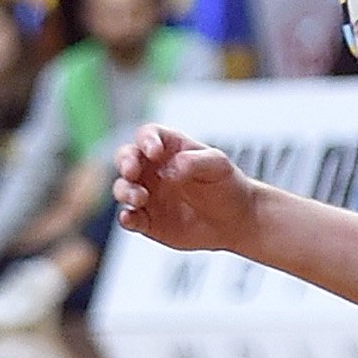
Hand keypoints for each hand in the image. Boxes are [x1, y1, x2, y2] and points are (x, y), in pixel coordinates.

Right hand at [110, 122, 258, 251]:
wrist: (234, 221)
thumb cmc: (227, 185)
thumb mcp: (219, 166)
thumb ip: (196, 162)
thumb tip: (173, 167)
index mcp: (168, 148)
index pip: (148, 136)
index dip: (146, 141)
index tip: (155, 152)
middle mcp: (152, 169)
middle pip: (126, 158)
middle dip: (124, 162)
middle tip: (132, 171)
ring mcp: (147, 195)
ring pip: (123, 188)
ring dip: (125, 191)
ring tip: (140, 198)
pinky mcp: (146, 221)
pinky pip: (129, 218)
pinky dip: (125, 218)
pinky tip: (130, 218)